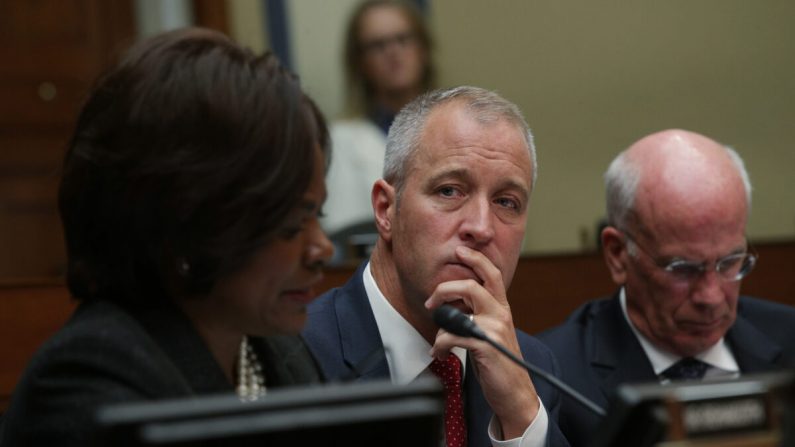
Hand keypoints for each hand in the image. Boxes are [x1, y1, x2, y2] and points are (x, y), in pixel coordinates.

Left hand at [424, 246, 538, 438]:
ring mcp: (494, 330)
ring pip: (458, 312)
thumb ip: (477, 316)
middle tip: (431, 301)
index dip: (476, 259)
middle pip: (472, 285)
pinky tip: (439, 354)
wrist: (514, 394)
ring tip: (437, 340)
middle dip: (445, 289)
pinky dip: (440, 345)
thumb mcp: (491, 333)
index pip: (492, 273)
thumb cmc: (500, 363)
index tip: (460, 250)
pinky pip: (452, 337)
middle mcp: (500, 314)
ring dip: (440, 326)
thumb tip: (450, 307)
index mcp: (501, 308)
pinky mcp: (486, 346)